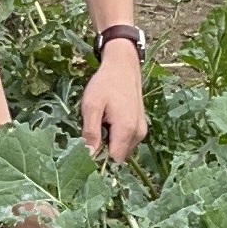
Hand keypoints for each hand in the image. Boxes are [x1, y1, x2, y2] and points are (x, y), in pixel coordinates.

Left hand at [80, 42, 147, 163]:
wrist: (123, 65)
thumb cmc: (105, 83)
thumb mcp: (91, 106)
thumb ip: (90, 132)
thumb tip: (88, 156)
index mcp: (126, 130)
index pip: (114, 161)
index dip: (99, 162)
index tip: (85, 154)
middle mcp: (138, 134)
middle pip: (118, 157)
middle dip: (103, 152)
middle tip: (89, 135)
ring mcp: (141, 131)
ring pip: (122, 150)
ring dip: (109, 144)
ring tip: (99, 125)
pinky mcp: (140, 127)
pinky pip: (126, 142)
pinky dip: (115, 138)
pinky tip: (107, 123)